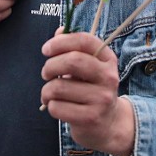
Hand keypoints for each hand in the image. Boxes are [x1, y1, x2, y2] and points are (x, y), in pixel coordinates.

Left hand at [41, 29, 134, 155]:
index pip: (84, 41)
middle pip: (72, 61)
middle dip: (50, 66)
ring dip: (46, 90)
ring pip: (58, 87)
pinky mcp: (90, 118)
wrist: (107, 124)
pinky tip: (57, 106)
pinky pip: (57, 107)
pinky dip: (50, 106)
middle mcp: (109, 77)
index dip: (61, 42)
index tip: (46, 49)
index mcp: (108, 59)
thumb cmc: (91, 89)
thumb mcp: (88, 67)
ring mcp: (101, 98)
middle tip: (46, 73)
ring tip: (49, 94)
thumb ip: (73, 48)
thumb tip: (59, 31)